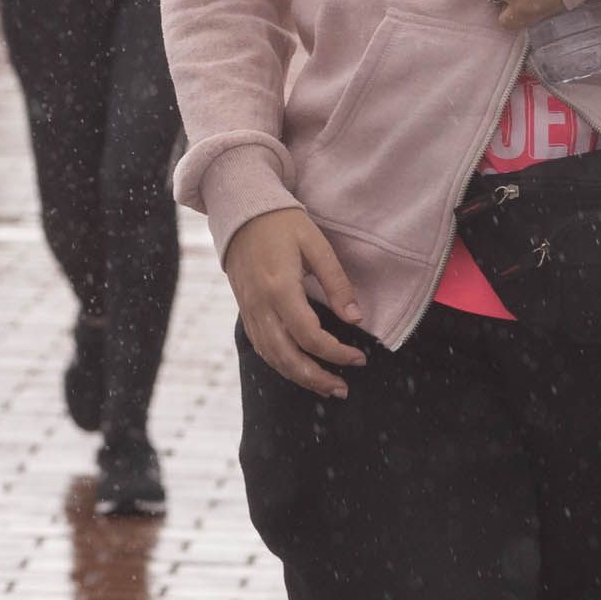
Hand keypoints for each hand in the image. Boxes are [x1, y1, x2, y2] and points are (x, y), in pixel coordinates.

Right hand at [225, 206, 367, 397]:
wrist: (240, 210)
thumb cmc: (282, 222)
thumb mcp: (316, 245)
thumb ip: (336, 283)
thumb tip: (355, 319)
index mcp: (280, 288)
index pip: (310, 336)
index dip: (337, 353)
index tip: (360, 357)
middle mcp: (261, 305)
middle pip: (288, 356)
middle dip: (317, 378)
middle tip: (342, 389)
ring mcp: (250, 309)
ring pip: (272, 357)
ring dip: (299, 377)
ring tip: (325, 387)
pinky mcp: (245, 309)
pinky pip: (261, 346)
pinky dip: (280, 364)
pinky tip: (297, 369)